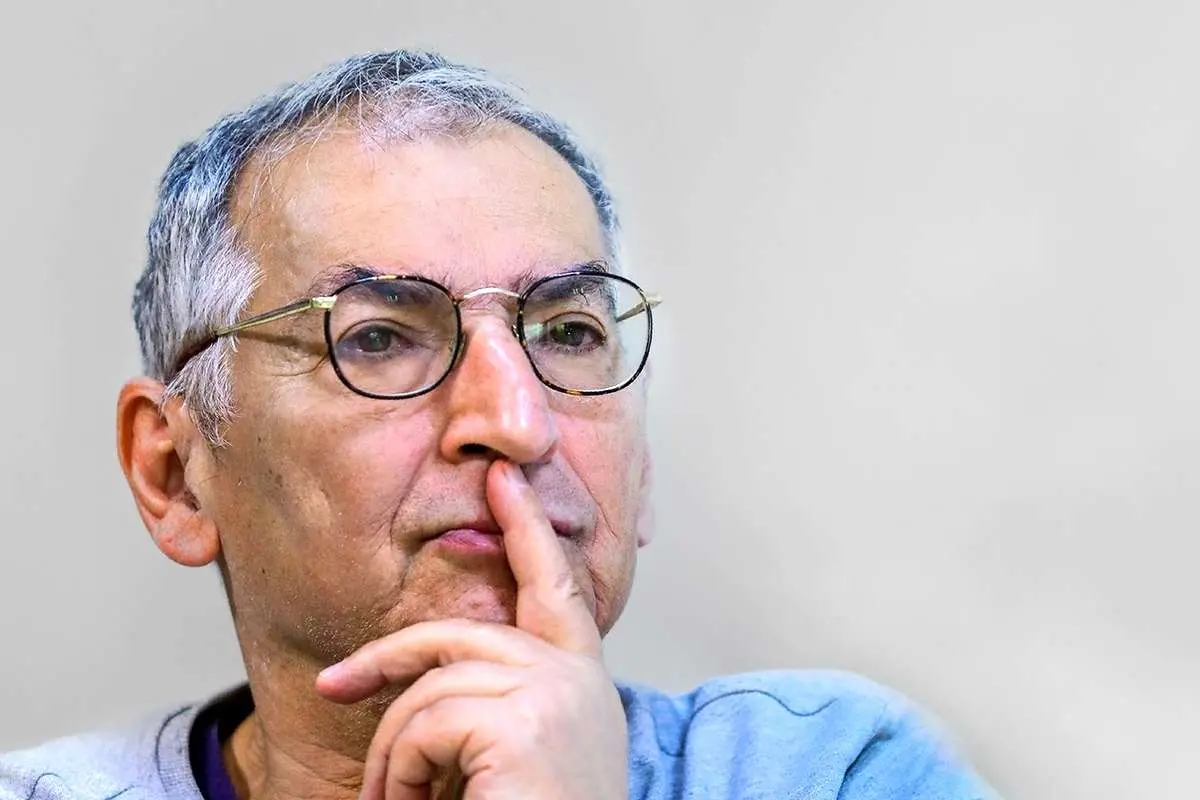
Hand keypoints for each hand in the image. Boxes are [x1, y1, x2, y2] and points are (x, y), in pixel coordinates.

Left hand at [315, 460, 627, 799]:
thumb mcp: (516, 758)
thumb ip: (493, 706)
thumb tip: (421, 688)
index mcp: (580, 687)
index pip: (554, 589)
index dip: (529, 529)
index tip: (504, 478)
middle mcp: (577, 678)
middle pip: (457, 636)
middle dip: (389, 659)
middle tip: (334, 684)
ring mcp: (554, 692)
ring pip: (429, 691)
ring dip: (394, 759)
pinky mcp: (524, 719)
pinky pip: (423, 724)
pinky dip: (398, 775)